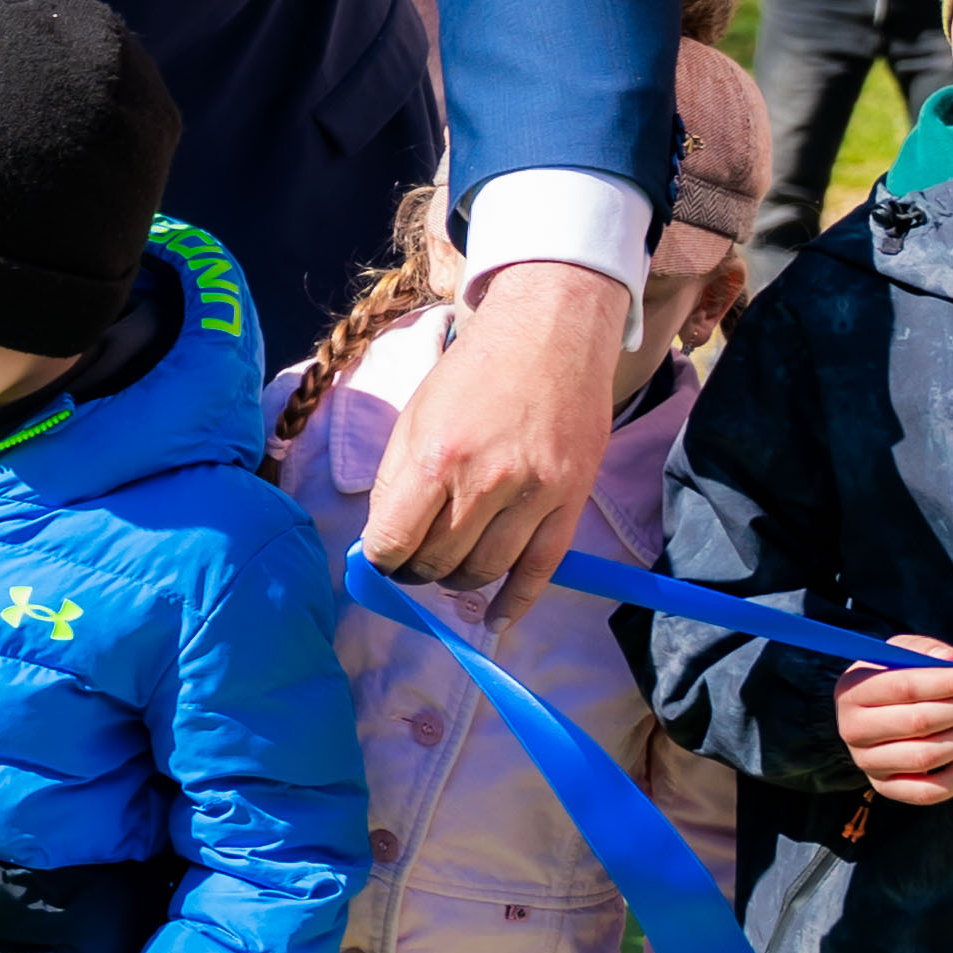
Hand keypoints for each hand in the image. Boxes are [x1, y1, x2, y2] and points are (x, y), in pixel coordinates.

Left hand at [360, 256, 623, 608]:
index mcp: (435, 458)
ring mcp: (534, 494)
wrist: (549, 334)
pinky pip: (542, 569)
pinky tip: (495, 618)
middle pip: (438, 562)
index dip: (381, 560)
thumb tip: (382, 543)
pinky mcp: (571, 500)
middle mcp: (485, 482)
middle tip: (415, 561)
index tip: (382, 557)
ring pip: (486, 571)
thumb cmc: (473, 374)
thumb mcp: (414, 418)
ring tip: (450, 569)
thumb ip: (394, 483)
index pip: (394, 542)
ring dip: (458, 582)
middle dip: (417, 571)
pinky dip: (516, 601)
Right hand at [833, 642, 952, 807]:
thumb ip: (923, 649)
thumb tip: (952, 658)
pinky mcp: (884, 786)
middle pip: (918, 722)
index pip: (905, 687)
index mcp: (852, 692)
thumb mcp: (898, 654)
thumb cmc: (890, 679)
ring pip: (926, 756)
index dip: (949, 682)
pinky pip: (927, 792)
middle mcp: (853, 730)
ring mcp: (867, 762)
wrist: (869, 714)